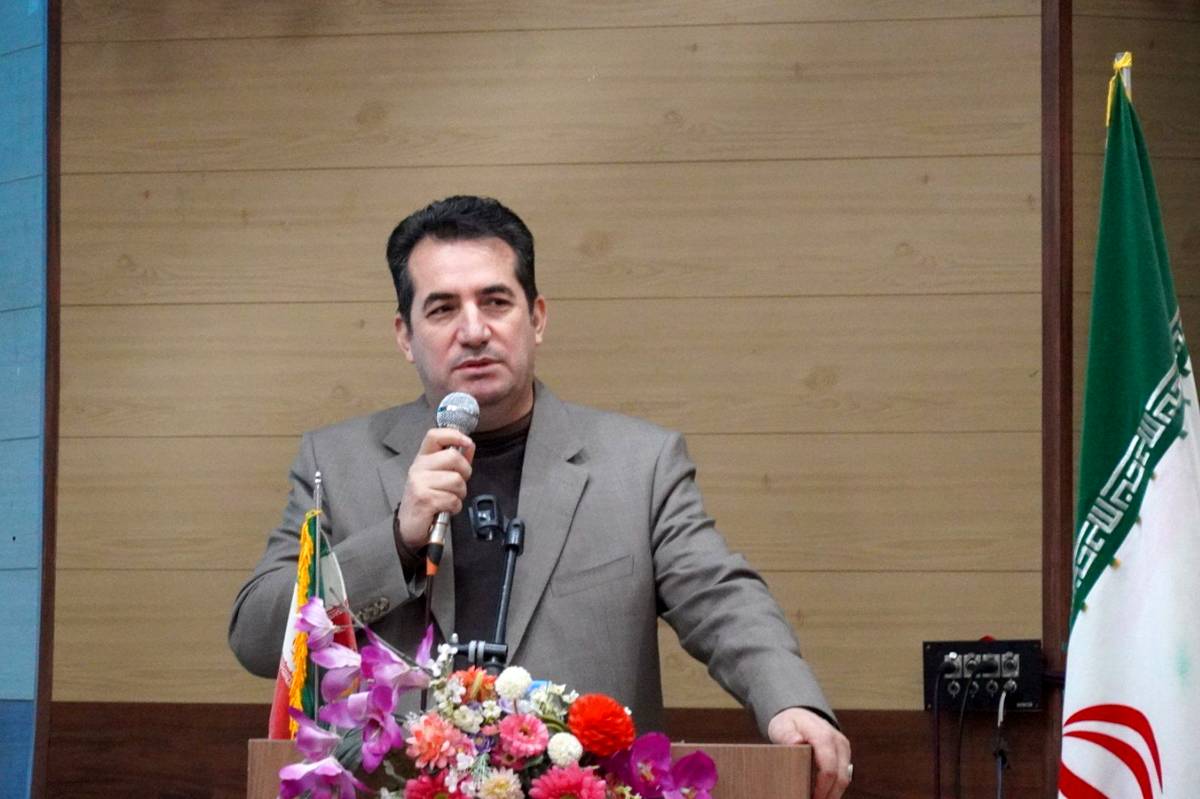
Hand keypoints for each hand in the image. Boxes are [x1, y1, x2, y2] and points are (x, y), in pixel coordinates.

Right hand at [395, 427, 474, 551]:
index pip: (435, 436)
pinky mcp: (424, 499)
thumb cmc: (425, 500)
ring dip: (459, 494)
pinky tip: (445, 508)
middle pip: (453, 457)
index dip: (454, 435)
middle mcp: (419, 468)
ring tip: (449, 499)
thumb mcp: (438, 477)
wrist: (409, 526)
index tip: (467, 443)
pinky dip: (455, 507)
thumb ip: (454, 462)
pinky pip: (453, 499)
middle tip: (458, 484)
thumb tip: (469, 447)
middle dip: (465, 472)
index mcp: (422, 459)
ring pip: (456, 480)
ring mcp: (420, 483)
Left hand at [767, 707, 851, 798]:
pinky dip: (834, 787)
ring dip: (833, 793)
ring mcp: (843, 748)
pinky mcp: (844, 754)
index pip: (829, 768)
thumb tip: (796, 742)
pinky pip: (843, 775)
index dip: (822, 788)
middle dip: (829, 795)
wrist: (800, 715)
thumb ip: (787, 734)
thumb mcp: (782, 726)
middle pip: (840, 777)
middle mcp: (837, 741)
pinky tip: (822, 794)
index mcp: (823, 735)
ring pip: (844, 778)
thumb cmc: (789, 724)